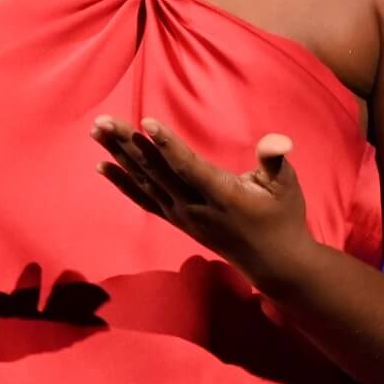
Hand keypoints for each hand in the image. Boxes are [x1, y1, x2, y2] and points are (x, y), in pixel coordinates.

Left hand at [90, 116, 313, 292]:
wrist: (274, 264)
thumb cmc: (283, 217)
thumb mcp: (287, 186)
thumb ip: (275, 160)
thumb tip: (279, 141)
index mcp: (222, 195)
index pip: (188, 167)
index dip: (167, 145)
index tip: (145, 122)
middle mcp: (195, 208)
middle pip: (156, 172)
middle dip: (128, 144)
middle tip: (104, 120)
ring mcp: (183, 216)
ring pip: (144, 182)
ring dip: (119, 156)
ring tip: (97, 132)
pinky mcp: (177, 220)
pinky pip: (144, 199)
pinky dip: (122, 183)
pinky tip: (102, 166)